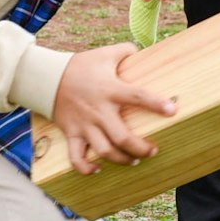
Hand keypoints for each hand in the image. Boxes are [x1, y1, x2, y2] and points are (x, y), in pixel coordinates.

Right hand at [47, 43, 177, 174]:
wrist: (47, 77)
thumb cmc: (79, 66)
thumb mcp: (104, 53)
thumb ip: (125, 51)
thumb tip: (141, 51)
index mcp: (110, 90)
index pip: (137, 96)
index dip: (156, 104)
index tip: (172, 110)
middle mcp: (99, 111)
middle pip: (122, 137)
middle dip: (140, 148)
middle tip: (152, 150)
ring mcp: (85, 125)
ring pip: (104, 151)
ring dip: (121, 160)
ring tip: (133, 161)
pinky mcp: (72, 133)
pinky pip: (76, 157)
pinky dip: (86, 168)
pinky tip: (98, 170)